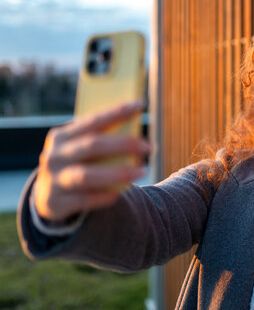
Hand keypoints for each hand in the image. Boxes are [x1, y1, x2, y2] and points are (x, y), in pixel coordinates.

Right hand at [33, 101, 151, 220]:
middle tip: (148, 146)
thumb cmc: (78, 165)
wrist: (49, 197)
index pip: (93, 120)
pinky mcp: (55, 203)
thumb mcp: (81, 149)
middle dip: (123, 144)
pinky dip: (103, 196)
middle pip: (92, 145)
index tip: (139, 105)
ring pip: (87, 175)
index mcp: (61, 136)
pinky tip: (119, 193)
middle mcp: (54, 156)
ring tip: (142, 171)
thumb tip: (136, 135)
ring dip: (117, 173)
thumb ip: (101, 141)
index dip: (116, 112)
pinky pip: (84, 200)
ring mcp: (52, 180)